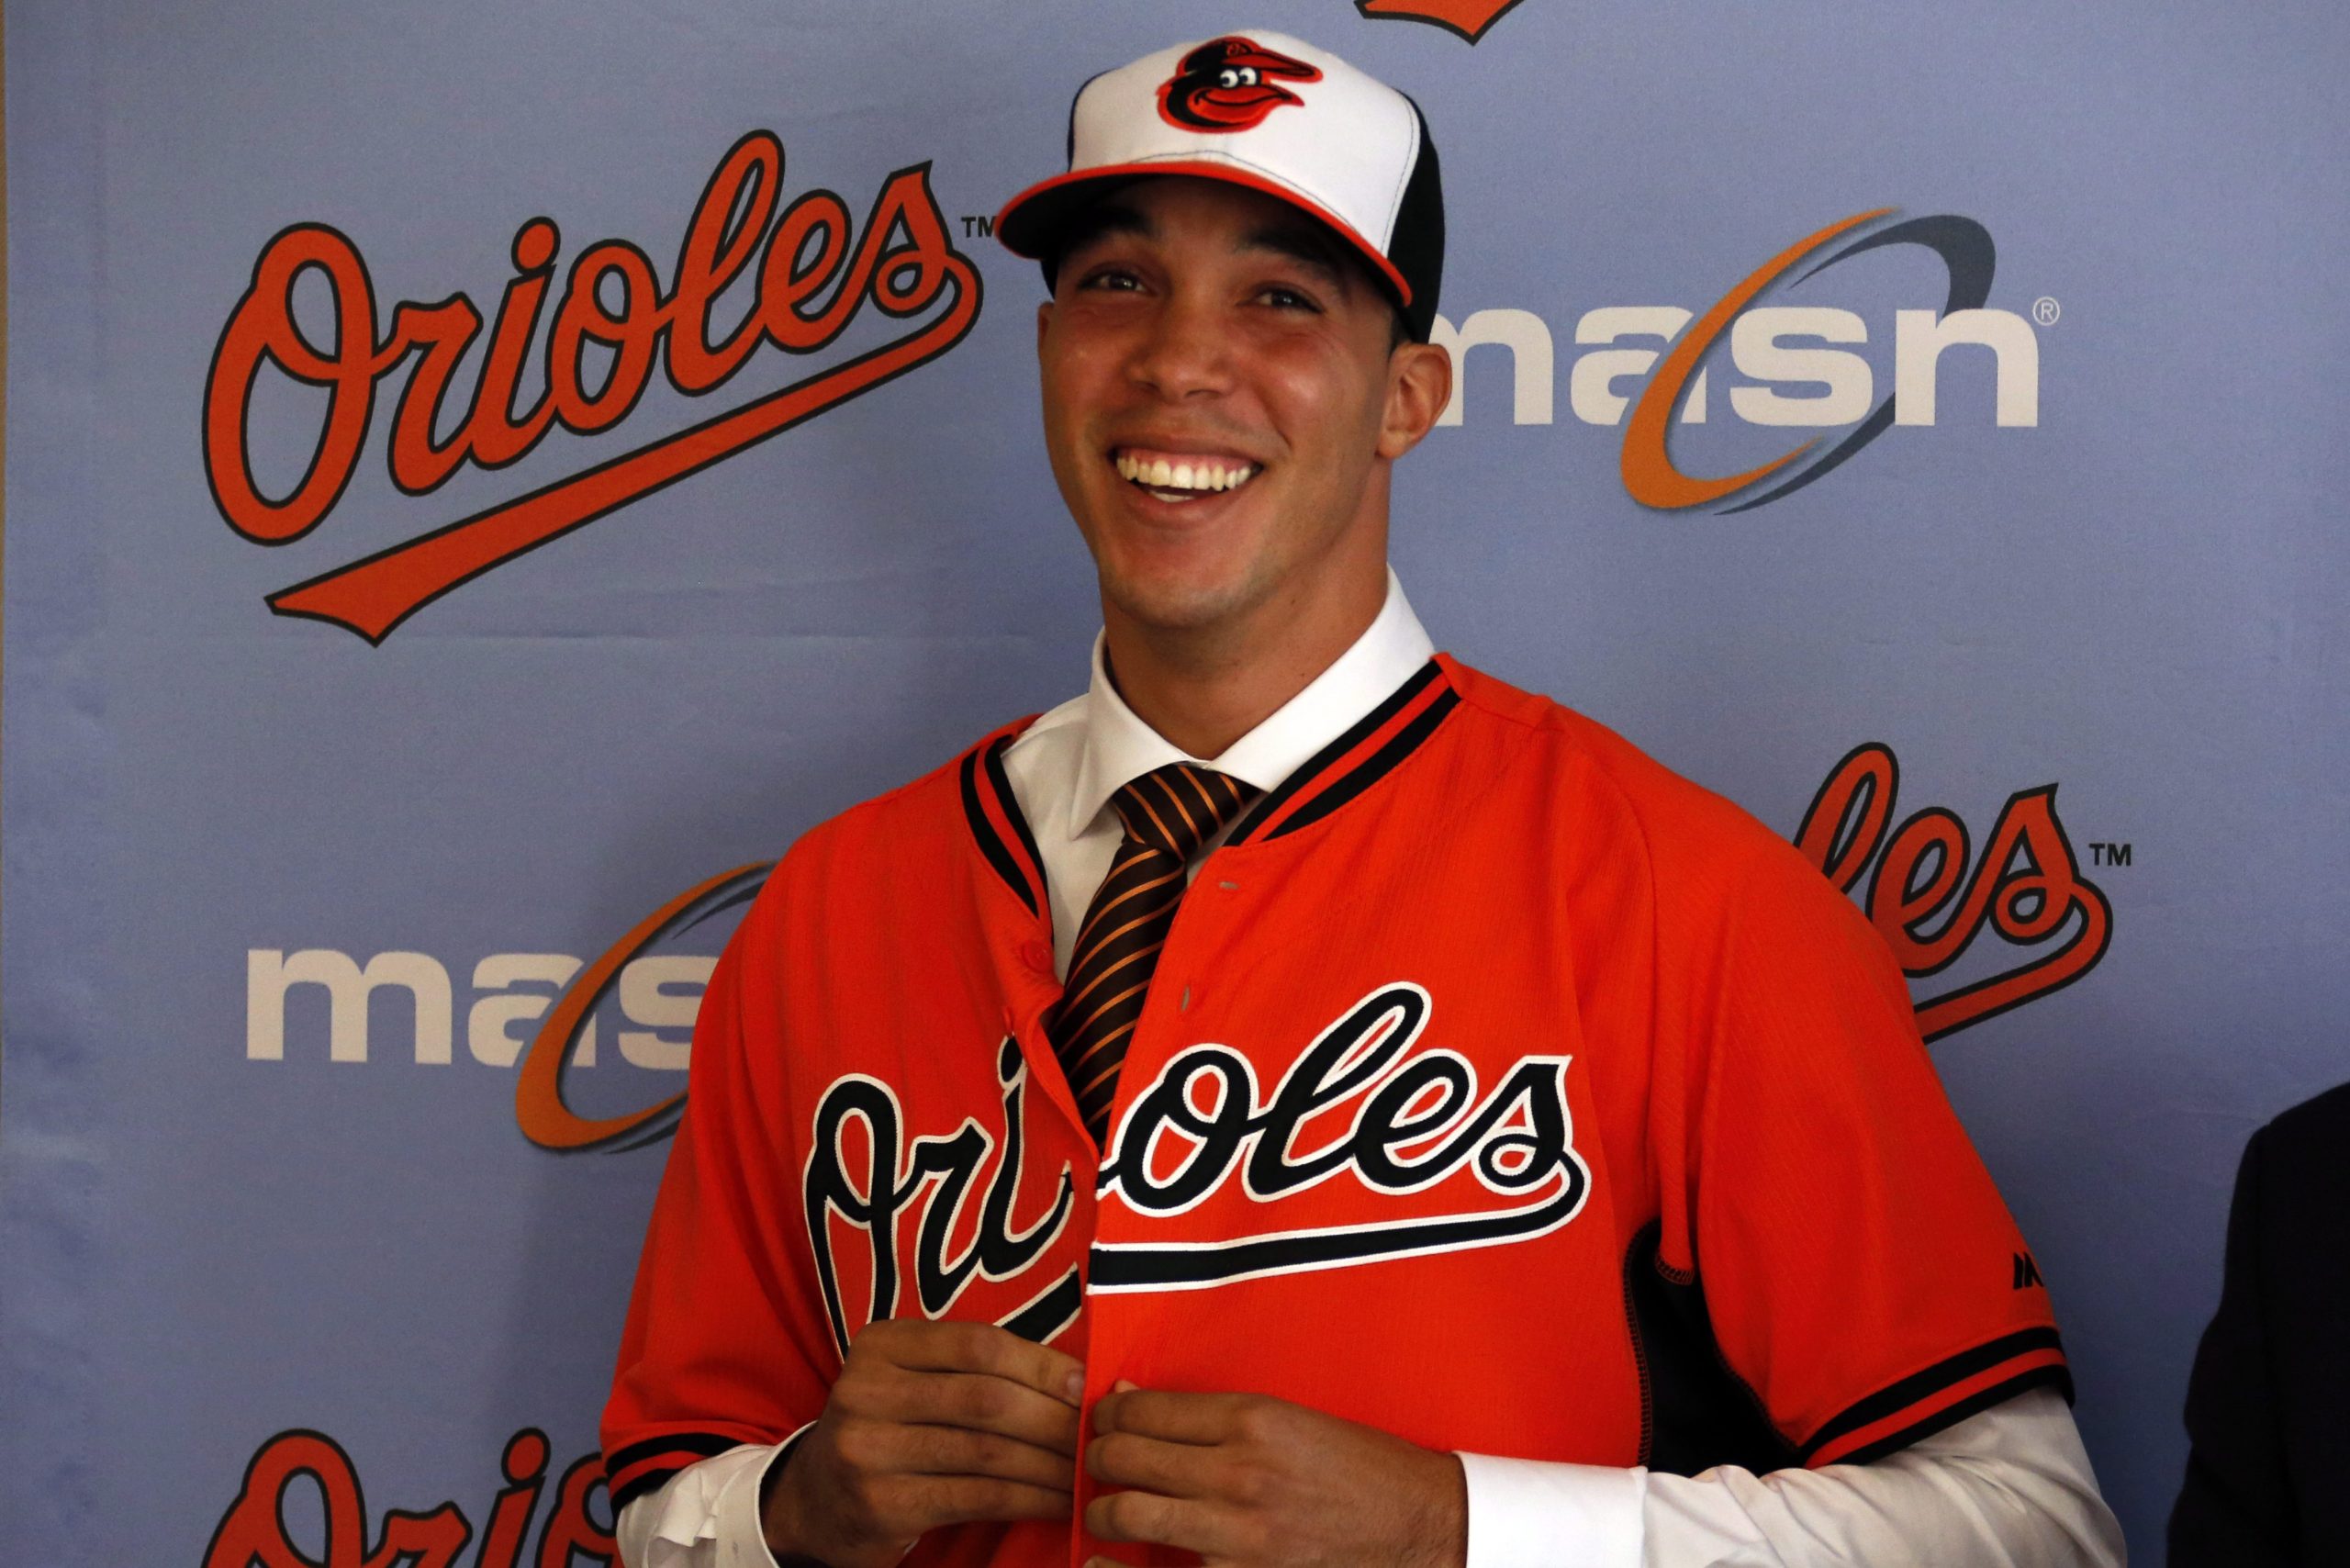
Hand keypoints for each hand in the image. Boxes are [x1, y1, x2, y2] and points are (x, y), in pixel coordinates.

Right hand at [762, 1318, 1084, 1567]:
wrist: (815, 1500)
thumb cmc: (892, 1428)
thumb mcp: (913, 1380)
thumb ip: (973, 1370)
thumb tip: (1076, 1379)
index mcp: (882, 1344)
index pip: (979, 1344)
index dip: (1041, 1364)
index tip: (1086, 1384)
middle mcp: (867, 1390)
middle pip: (986, 1398)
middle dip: (1054, 1418)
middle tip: (1099, 1434)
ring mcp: (868, 1449)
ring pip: (986, 1452)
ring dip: (1050, 1464)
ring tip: (1088, 1469)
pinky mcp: (881, 1504)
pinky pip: (976, 1497)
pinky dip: (1029, 1499)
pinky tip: (1060, 1502)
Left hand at [1083, 1384, 1466, 1567]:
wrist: (1423, 1529)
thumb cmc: (1362, 1470)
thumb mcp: (1292, 1420)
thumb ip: (1212, 1414)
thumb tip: (1134, 1400)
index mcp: (1253, 1419)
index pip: (1143, 1410)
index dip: (1109, 1413)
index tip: (1105, 1418)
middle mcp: (1238, 1472)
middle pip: (1124, 1456)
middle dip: (1097, 1455)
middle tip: (1097, 1459)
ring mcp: (1237, 1533)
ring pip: (1126, 1512)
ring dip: (1102, 1508)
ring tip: (1105, 1507)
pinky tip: (1101, 1560)